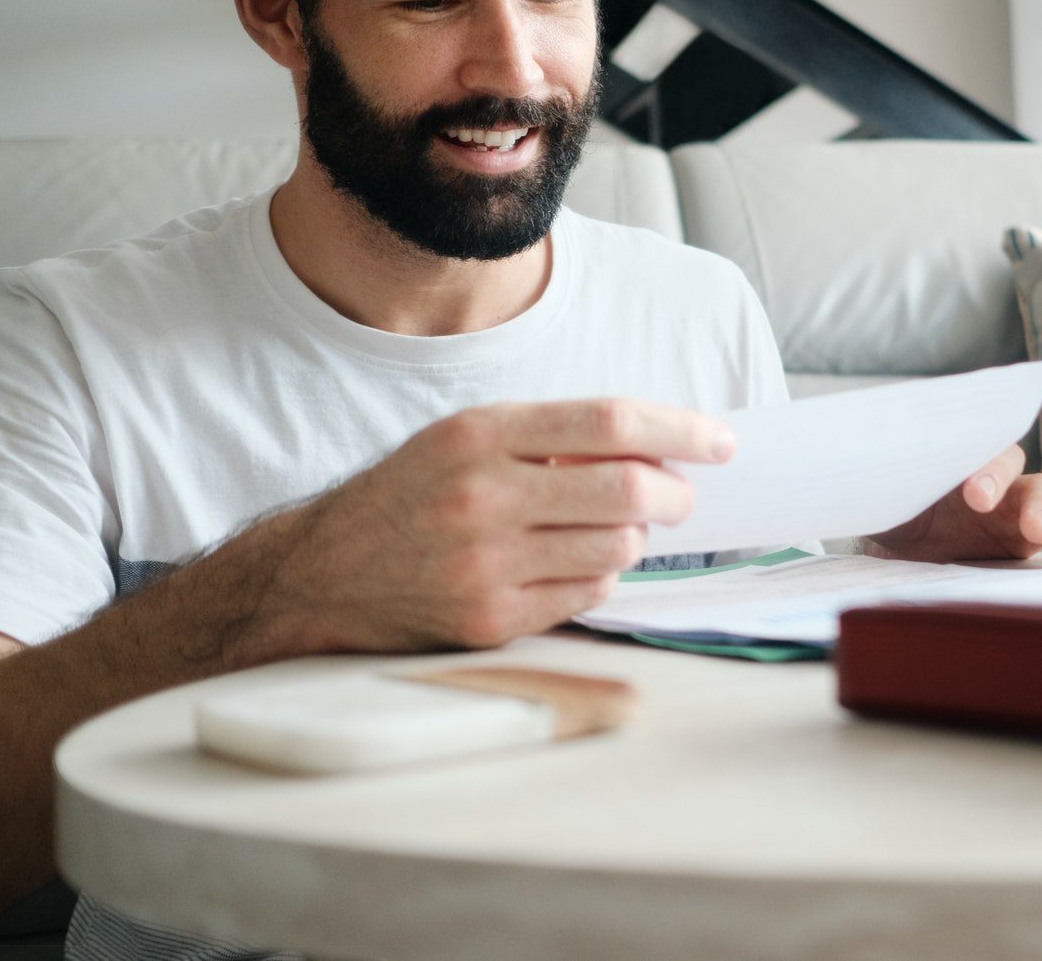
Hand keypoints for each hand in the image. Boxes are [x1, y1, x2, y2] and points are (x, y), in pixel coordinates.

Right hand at [269, 398, 735, 651]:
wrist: (321, 573)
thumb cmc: (412, 496)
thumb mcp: (466, 438)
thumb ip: (552, 436)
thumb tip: (656, 448)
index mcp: (480, 434)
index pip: (609, 422)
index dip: (678, 430)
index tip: (720, 441)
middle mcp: (482, 496)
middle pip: (626, 491)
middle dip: (674, 495)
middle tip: (679, 497)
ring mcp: (485, 564)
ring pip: (617, 548)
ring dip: (634, 538)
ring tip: (609, 529)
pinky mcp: (489, 620)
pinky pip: (588, 594)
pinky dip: (600, 575)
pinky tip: (573, 563)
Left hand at [866, 445, 1041, 562]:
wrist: (897, 545)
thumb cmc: (894, 502)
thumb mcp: (885, 489)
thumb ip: (889, 476)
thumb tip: (868, 465)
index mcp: (956, 449)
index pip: (973, 444)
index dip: (978, 465)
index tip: (970, 493)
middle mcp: (988, 470)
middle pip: (1009, 464)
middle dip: (1003, 484)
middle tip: (985, 508)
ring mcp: (1009, 504)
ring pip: (1039, 496)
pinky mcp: (1020, 538)